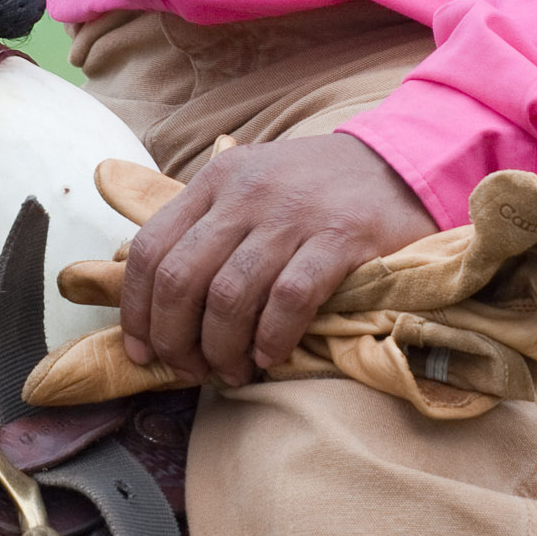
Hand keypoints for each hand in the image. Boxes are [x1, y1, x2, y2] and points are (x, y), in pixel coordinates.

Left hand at [118, 133, 435, 388]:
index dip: (137, 310)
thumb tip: (157, 300)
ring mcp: (293, 214)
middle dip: (175, 338)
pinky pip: (288, 300)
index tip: (142, 352)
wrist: (399, 164)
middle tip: (189, 369)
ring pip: (229, 296)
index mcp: (217, 179)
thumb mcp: (251, 185)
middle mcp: (247, 192)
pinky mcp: (339, 239)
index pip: (149, 248)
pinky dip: (271, 338)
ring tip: (231, 371)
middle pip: (180, 278)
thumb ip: (208, 226)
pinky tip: (269, 356)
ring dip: (222, 348)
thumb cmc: (316, 189)